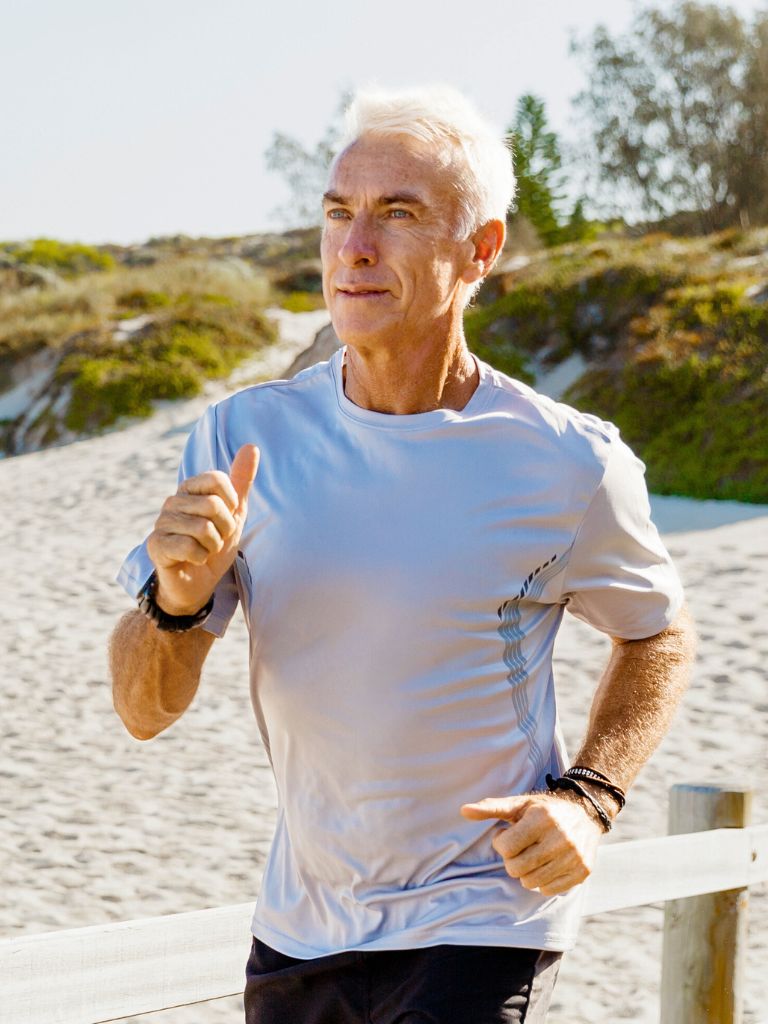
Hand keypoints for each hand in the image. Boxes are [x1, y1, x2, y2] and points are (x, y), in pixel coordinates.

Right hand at [146, 444, 259, 614]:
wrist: (199, 582)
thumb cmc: (215, 544)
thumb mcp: (235, 512)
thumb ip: (241, 480)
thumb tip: (252, 445)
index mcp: (190, 488)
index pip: (217, 479)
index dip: (231, 503)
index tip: (227, 517)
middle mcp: (172, 501)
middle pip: (213, 505)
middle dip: (224, 528)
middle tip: (216, 539)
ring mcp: (162, 522)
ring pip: (203, 528)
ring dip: (213, 545)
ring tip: (205, 550)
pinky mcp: (156, 545)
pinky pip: (190, 546)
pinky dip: (201, 557)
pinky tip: (193, 559)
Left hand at [460, 791, 602, 895]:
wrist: (585, 815)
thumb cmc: (544, 810)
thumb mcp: (519, 804)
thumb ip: (490, 807)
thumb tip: (463, 810)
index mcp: (542, 818)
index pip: (506, 847)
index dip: (501, 843)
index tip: (507, 834)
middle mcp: (560, 837)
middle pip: (516, 868)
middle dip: (512, 860)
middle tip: (519, 848)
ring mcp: (573, 856)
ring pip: (531, 882)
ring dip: (526, 872)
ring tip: (532, 856)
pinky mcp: (582, 872)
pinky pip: (548, 890)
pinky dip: (542, 881)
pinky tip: (546, 864)